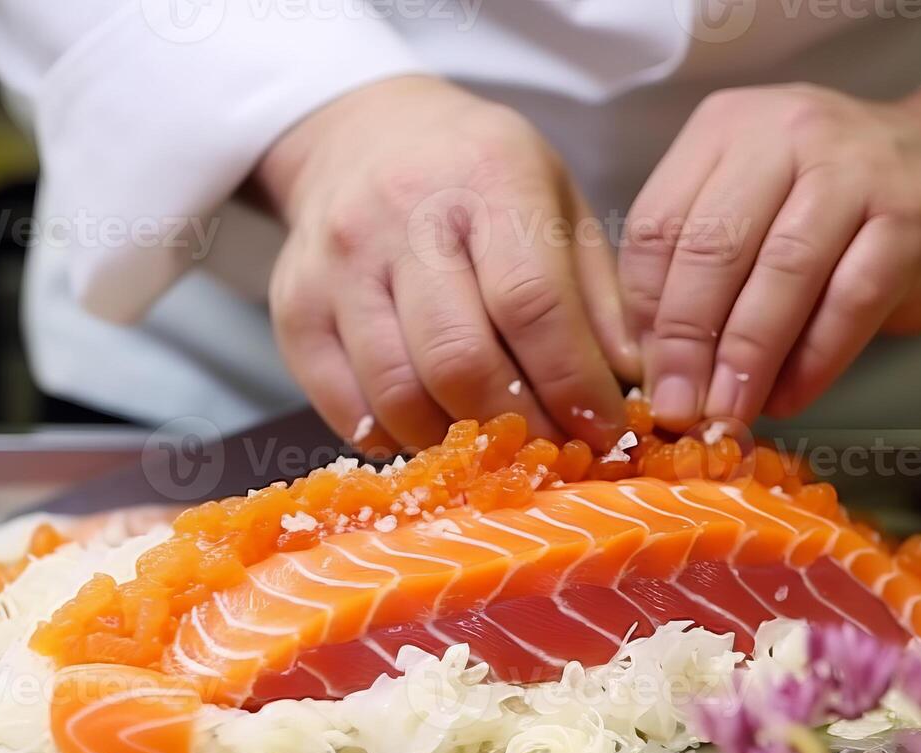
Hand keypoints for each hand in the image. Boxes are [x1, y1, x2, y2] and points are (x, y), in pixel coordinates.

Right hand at [255, 76, 638, 453]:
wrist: (363, 132)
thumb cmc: (478, 174)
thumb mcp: (555, 200)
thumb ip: (596, 293)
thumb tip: (628, 386)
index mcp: (486, 178)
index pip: (532, 305)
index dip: (573, 385)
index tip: (603, 431)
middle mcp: (401, 216)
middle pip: (460, 361)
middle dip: (517, 427)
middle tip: (551, 452)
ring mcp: (336, 264)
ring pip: (398, 394)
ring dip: (455, 444)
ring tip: (493, 448)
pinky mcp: (292, 307)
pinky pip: (345, 407)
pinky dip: (396, 438)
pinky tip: (431, 429)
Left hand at [618, 84, 920, 429]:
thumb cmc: (837, 201)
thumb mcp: (756, 203)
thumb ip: (702, 265)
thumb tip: (657, 368)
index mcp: (727, 127)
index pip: (658, 224)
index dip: (642, 311)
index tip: (643, 375)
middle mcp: (787, 132)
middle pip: (712, 249)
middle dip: (686, 344)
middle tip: (675, 410)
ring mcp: (855, 168)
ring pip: (781, 274)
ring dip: (747, 359)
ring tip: (728, 415)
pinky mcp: (911, 216)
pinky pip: (850, 301)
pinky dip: (814, 361)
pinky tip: (790, 398)